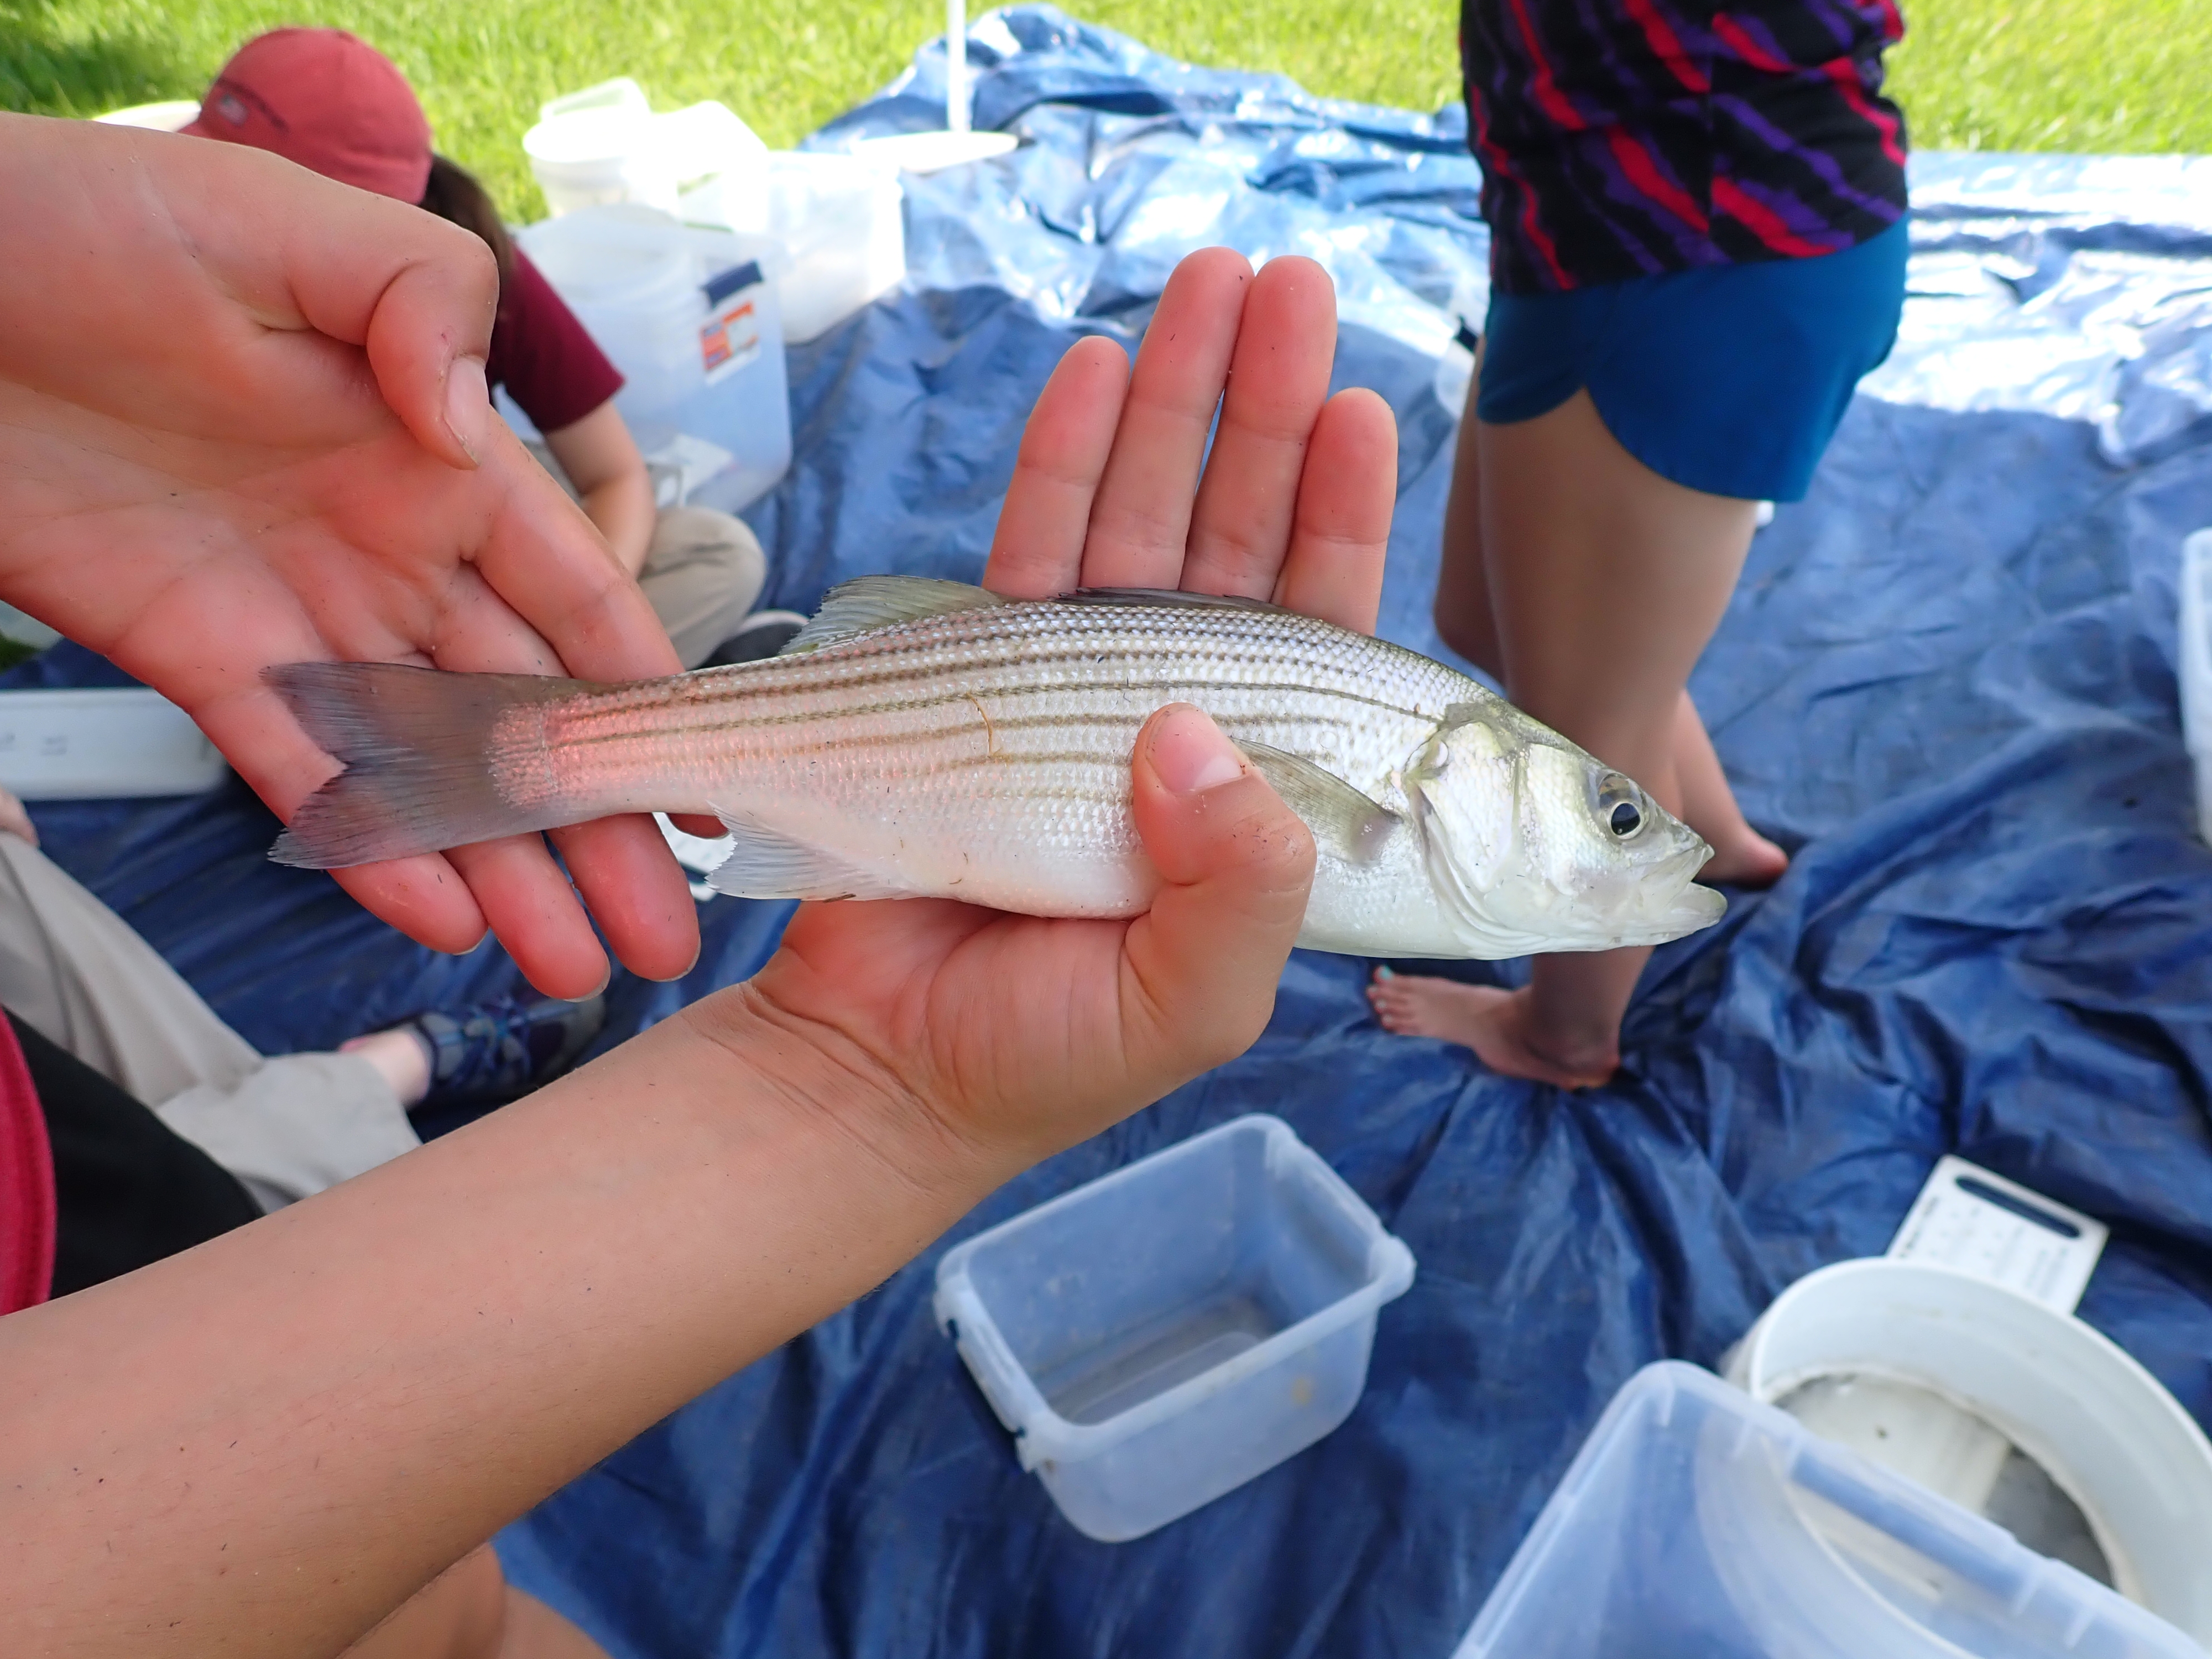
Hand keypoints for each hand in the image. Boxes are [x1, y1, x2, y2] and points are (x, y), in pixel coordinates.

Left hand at [0, 115, 696, 997]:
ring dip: (503, 867)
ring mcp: (298, 612)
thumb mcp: (290, 223)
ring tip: (572, 968)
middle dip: (600, 824)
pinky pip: (297, 770)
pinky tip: (442, 922)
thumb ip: (421, 303)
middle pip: (522, 712)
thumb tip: (469, 437)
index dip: (645, 696)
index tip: (710, 789)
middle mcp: (392, 549)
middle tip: (662, 934)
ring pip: (427, 766)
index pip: (576, 596)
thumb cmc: (99, 222)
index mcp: (441, 456)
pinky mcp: (195, 657)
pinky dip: (369, 849)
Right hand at [718, 251, 1396, 1172]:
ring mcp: (1083, 685)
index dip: (1339, 514)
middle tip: (1287, 281)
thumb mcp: (1193, 996)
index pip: (1319, 627)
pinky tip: (1099, 369)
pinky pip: (1034, 547)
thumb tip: (1196, 741)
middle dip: (1264, 407)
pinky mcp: (982, 673)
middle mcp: (1183, 716)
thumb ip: (1241, 885)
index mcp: (1262, 788)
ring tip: (1210, 282)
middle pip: (1238, 535)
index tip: (1360, 406)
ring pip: (1144, 515)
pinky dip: (1064, 458)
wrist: (889, 1066)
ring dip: (1177, 397)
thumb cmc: (1055, 1051)